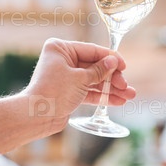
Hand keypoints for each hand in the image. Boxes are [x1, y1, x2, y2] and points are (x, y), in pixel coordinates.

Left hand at [22, 38, 136, 130]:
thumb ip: (99, 70)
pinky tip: (118, 101)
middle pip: (94, 66)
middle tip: (126, 86)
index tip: (124, 66)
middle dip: (113, 78)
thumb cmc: (54, 92)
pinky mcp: (68, 92)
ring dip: (111, 89)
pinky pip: (89, 91)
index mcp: (60, 48)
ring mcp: (65, 77)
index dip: (110, 58)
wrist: (37, 117)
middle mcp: (62, 60)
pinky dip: (102, 96)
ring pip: (93, 80)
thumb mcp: (80, 78)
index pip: (92, 50)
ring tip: (129, 96)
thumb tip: (113, 61)